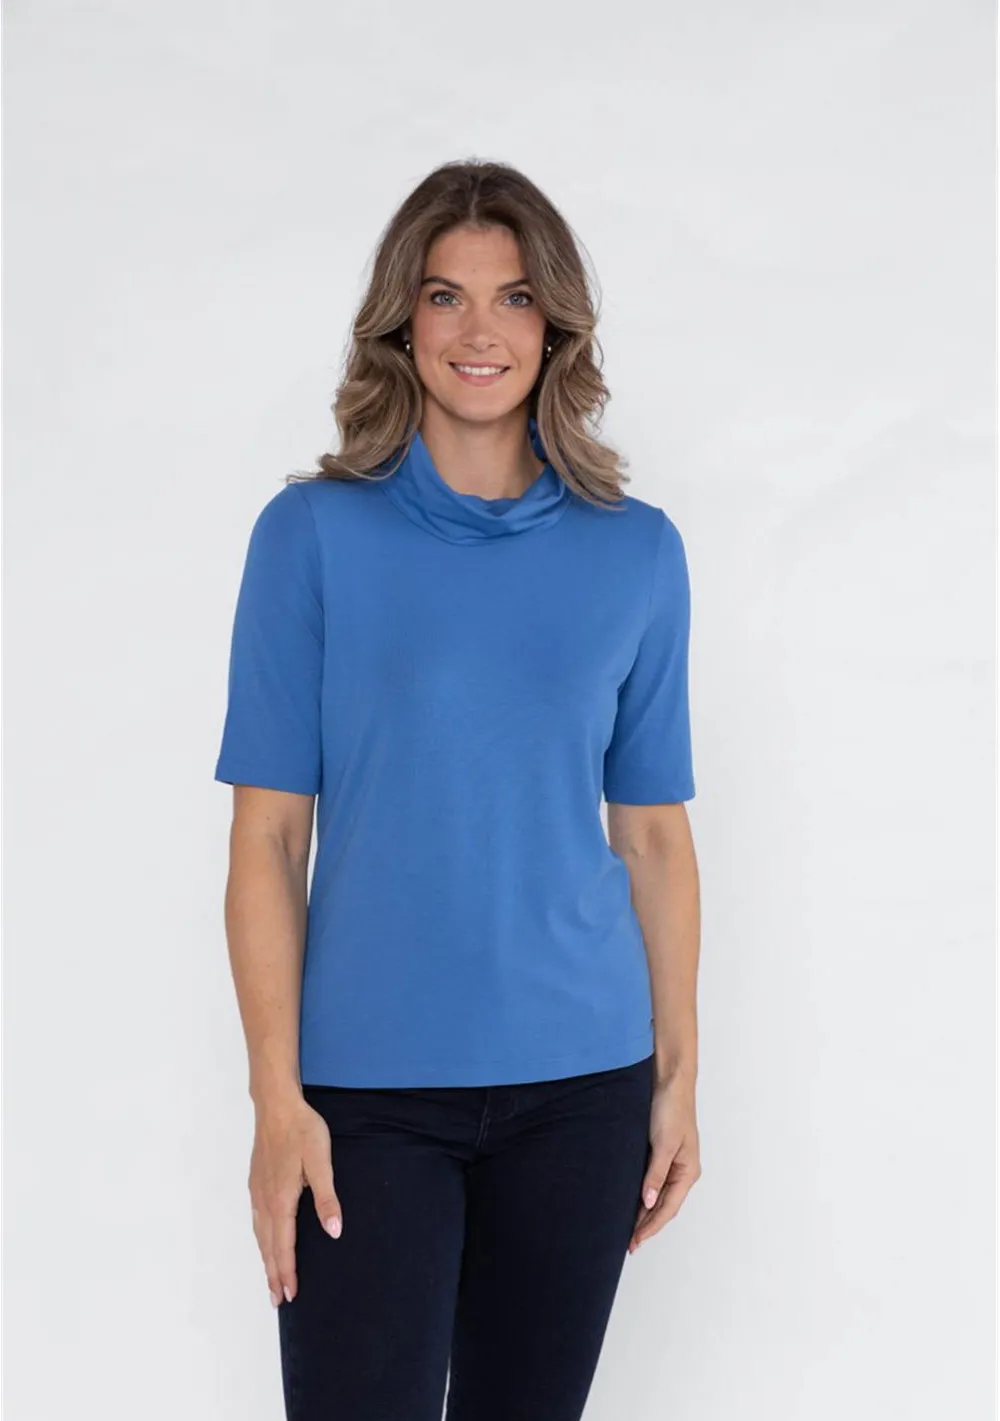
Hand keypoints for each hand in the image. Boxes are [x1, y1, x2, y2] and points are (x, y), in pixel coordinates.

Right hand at [248, 1094, 342, 1306]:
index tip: (290, 1295)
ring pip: (260, 1234)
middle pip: (268, 1246)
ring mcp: (257, 1191)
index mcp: (281, 1199)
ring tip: (270, 1279)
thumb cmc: (302, 1131)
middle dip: (273, 1274)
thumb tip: (334, 1232)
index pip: (284, 1245)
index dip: (287, 1271)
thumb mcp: (321, 1162)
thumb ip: (327, 1198)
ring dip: (265, 1259)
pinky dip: (260, 1239)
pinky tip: (264, 1241)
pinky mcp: (256, 1182)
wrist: (276, 1106)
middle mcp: (265, 1200)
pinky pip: (256, 1220)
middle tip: (277, 1300)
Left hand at [627, 1074, 700, 1253]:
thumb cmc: (671, 1109)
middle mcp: (682, 1170)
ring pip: (657, 1195)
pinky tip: (631, 1201)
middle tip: (628, 1244)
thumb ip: (655, 1175)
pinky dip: (642, 1194)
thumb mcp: (663, 1144)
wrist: (669, 1080)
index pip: (668, 1209)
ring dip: (644, 1212)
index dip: (651, 1227)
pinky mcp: (660, 1151)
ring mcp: (672, 1161)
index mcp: (688, 1172)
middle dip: (647, 1224)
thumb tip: (648, 1203)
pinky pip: (652, 1181)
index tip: (634, 1241)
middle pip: (663, 1206)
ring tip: (628, 1229)